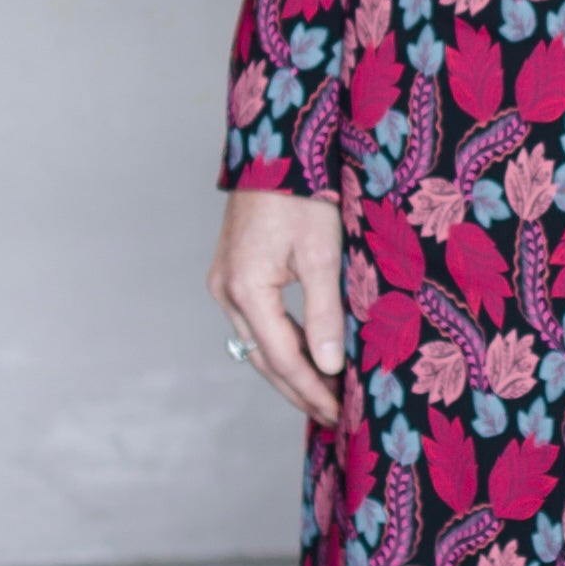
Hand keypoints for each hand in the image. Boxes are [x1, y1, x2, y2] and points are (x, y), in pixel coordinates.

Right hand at [208, 185, 348, 429]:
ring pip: (259, 343)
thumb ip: (324, 314)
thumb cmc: (303, 193)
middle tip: (334, 418)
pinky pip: (257, 322)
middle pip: (264, 358)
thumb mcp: (323, 254)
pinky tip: (308, 356)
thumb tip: (328, 368)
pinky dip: (283, 343)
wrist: (276, 147)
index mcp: (246, 289)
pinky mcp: (233, 272)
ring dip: (291, 370)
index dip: (312, 390)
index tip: (339, 414)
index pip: (282, 358)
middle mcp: (226, 291)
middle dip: (300, 390)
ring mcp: (225, 282)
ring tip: (325, 396)